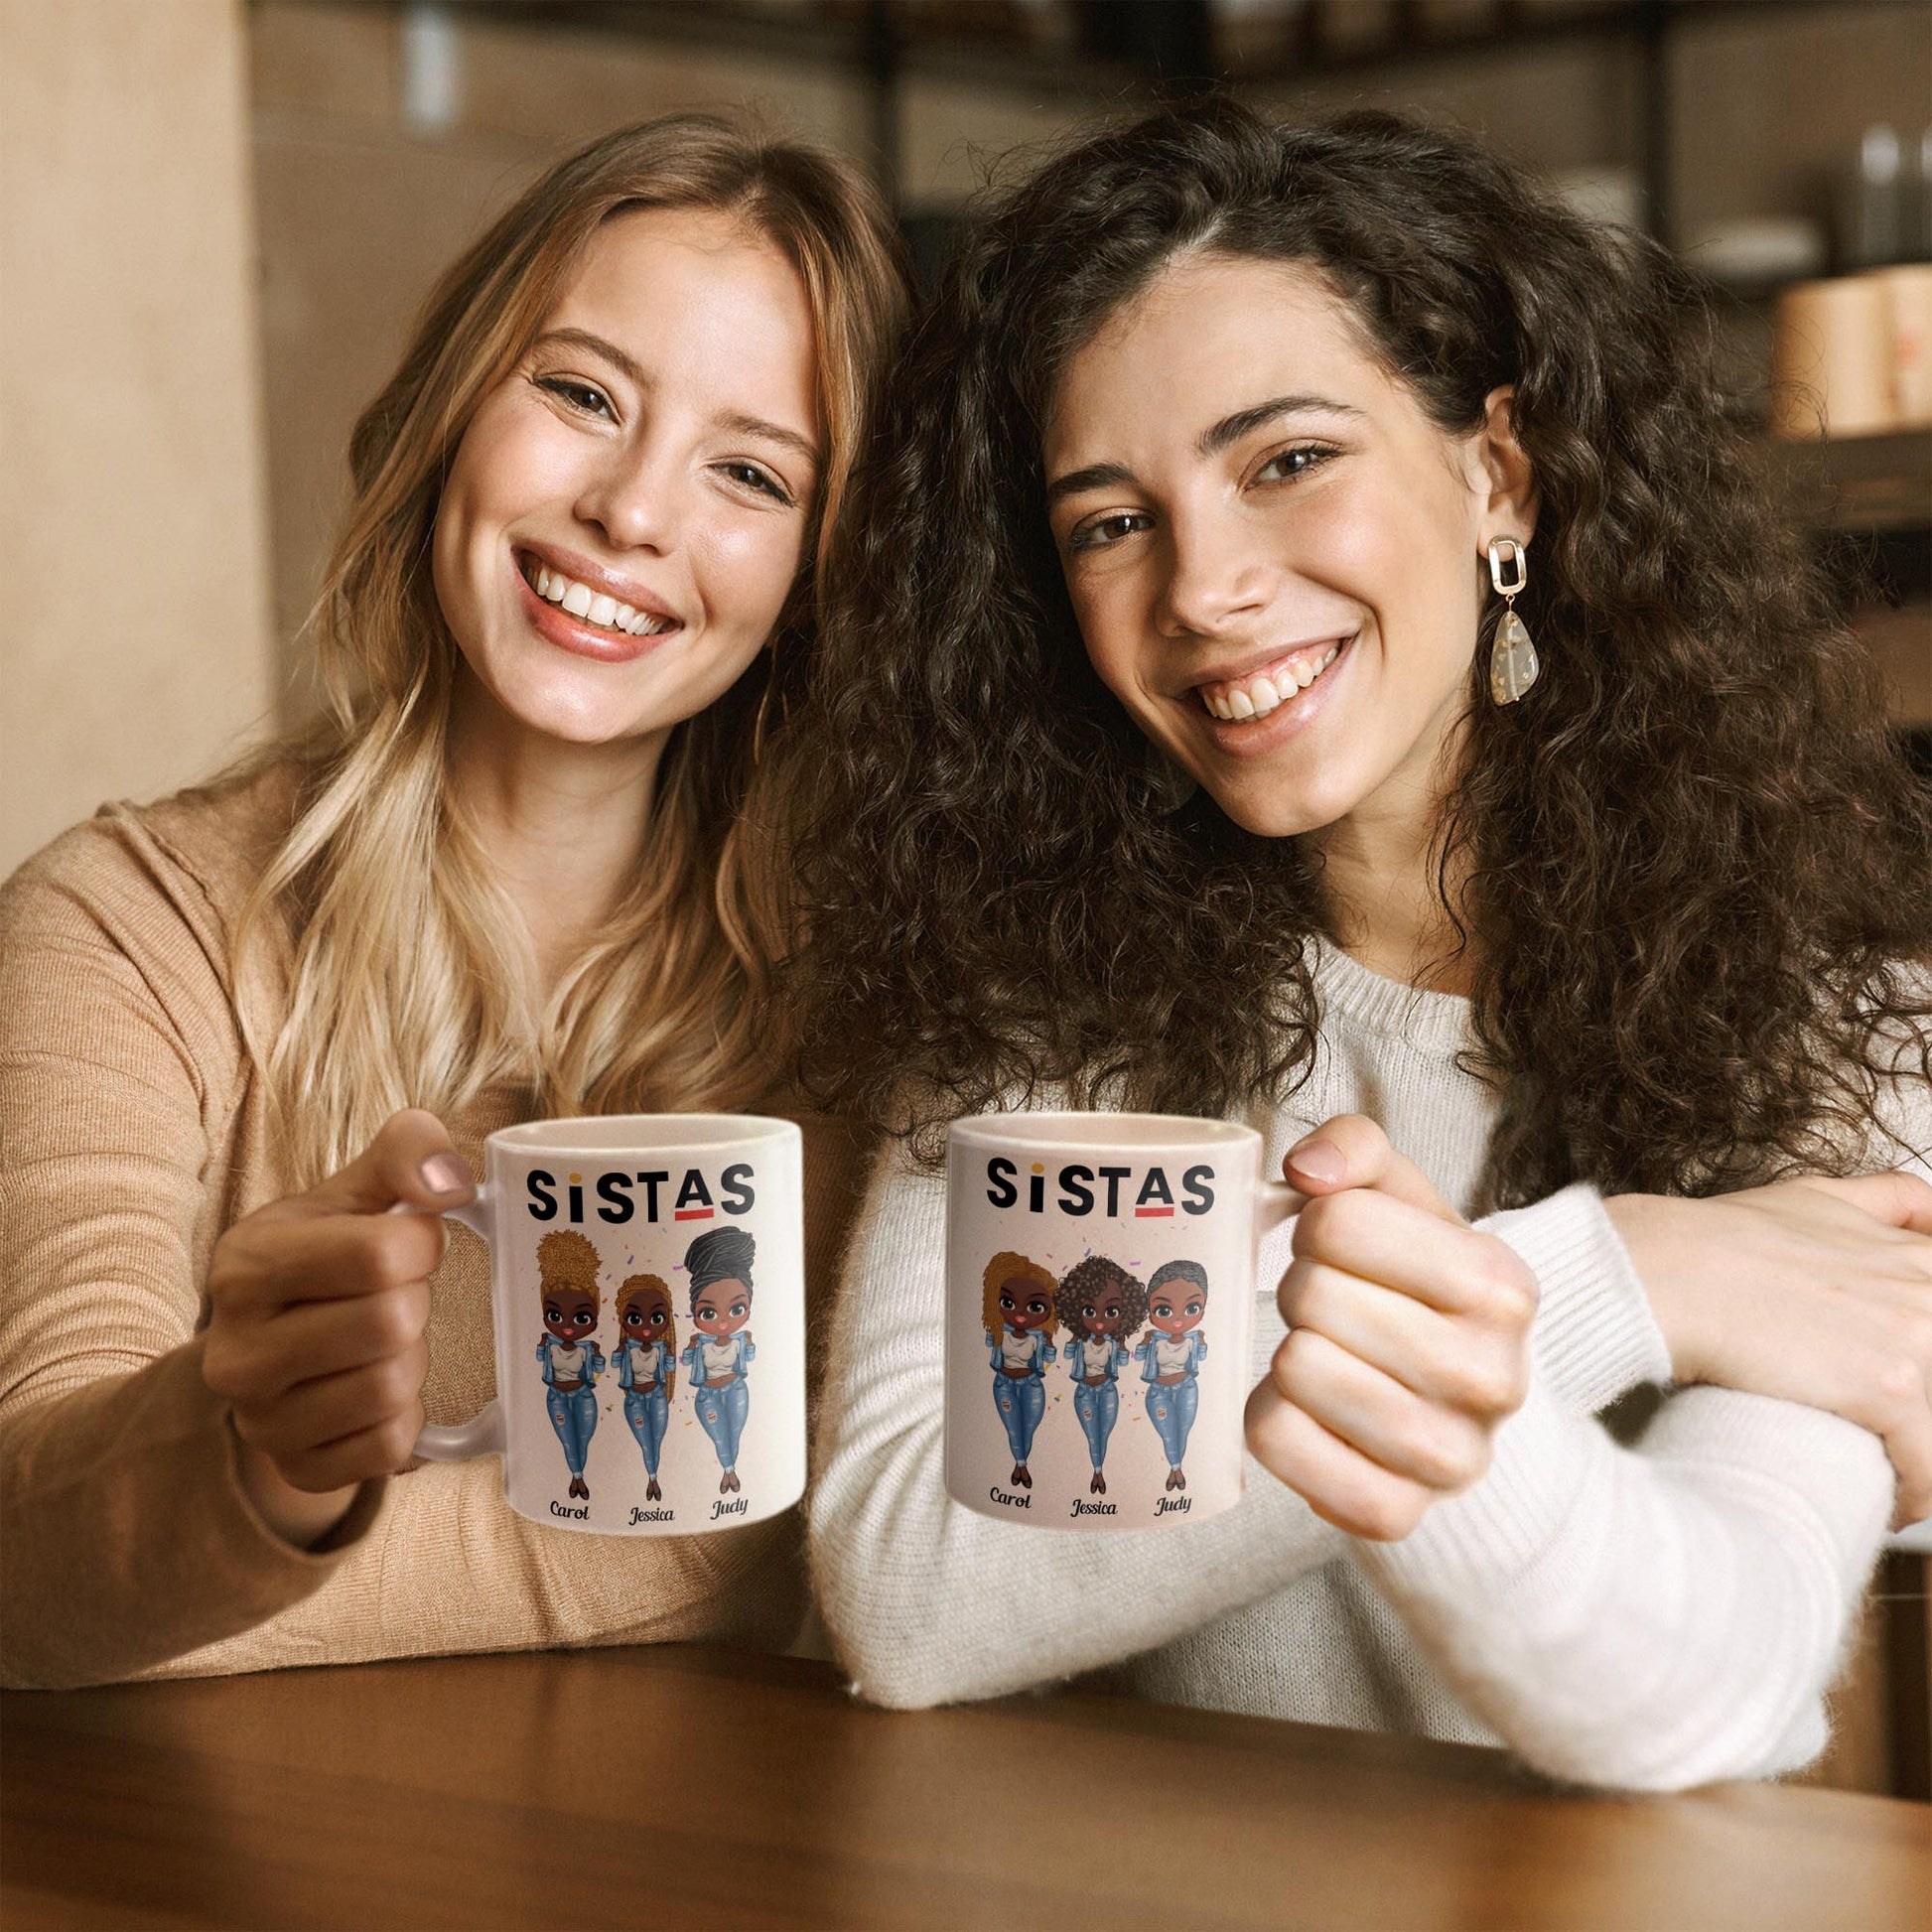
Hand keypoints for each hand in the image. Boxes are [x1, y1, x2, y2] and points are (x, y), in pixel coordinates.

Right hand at [202, 1109, 473, 1545]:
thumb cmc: (327, 1257)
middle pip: (390, 1323)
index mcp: (245, 1266)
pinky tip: (378, 1388)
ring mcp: (260, 1421)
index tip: (412, 1243)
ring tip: (384, 1341)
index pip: (377, 1254)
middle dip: (415, 1302)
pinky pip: (391, 1447)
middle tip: (396, 1296)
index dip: (421, 1244)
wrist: (276, 1346)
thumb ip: (405, 1153)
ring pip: (393, 1388)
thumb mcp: (354, 1191)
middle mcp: (236, 1351)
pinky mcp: (296, 1468)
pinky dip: (406, 1416)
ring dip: (412, 1359)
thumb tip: (449, 1181)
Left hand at [1245, 1115, 1537, 1540]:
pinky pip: (1278, 1443)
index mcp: (1502, 1285)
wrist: (1456, 1399)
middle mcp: (1494, 1377)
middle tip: (1329, 1307)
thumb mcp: (1402, 1199)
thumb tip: (1307, 1169)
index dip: (1316, 1226)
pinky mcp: (1396, 1514)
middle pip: (1310, 1297)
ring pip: (1294, 1370)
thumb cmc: (1413, 1284)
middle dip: (1301, 1290)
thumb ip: (1356, 1147)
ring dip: (1286, 1353)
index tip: (1339, 1247)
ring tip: (1324, 1354)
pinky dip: (1270, 1419)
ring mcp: (1451, 1458)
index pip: (1336, 1222)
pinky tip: (1307, 1410)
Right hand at [1607, 1173, 1931, 1525]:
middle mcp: (1927, 1291)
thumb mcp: (1813, 1198)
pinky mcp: (1891, 1387)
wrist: (1667, 1271)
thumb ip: (1884, 1199)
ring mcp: (1916, 1338)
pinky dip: (1913, 1497)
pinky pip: (1930, 1469)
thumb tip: (1927, 1207)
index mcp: (1916, 1256)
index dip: (1919, 1361)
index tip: (1901, 1388)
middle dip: (1919, 1411)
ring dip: (1921, 1460)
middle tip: (1884, 1432)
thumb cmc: (1719, 1239)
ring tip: (1888, 1479)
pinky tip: (1887, 1503)